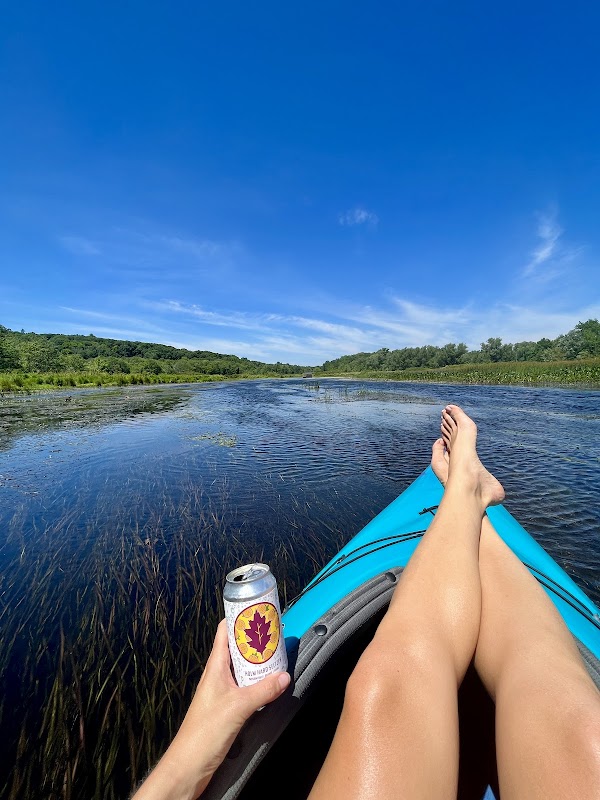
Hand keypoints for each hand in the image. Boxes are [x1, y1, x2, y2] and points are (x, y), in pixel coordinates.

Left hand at [132, 619, 289, 799]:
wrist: (188, 766)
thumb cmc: (202, 735)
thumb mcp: (237, 708)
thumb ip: (262, 691)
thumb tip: (283, 676)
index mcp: (215, 667)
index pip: (225, 631)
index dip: (239, 618)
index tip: (257, 610)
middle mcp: (218, 676)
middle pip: (238, 648)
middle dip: (256, 640)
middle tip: (275, 634)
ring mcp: (222, 691)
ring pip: (243, 668)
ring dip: (259, 662)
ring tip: (277, 657)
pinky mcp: (227, 708)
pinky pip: (245, 687)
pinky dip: (258, 682)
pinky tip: (270, 686)